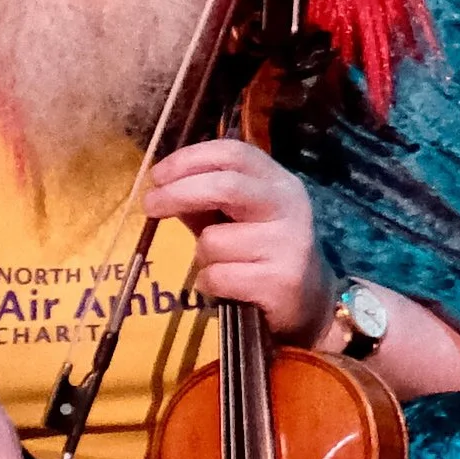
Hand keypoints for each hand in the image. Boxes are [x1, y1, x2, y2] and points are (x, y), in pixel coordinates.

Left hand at [141, 137, 335, 343]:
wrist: (310, 304)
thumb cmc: (263, 255)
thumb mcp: (236, 219)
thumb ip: (204, 201)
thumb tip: (161, 187)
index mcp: (278, 182)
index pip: (233, 153)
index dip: (190, 159)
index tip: (157, 175)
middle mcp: (288, 206)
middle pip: (225, 186)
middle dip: (178, 193)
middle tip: (149, 205)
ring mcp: (288, 243)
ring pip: (214, 241)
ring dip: (202, 257)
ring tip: (222, 267)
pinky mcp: (281, 281)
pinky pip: (218, 276)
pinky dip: (209, 284)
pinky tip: (229, 288)